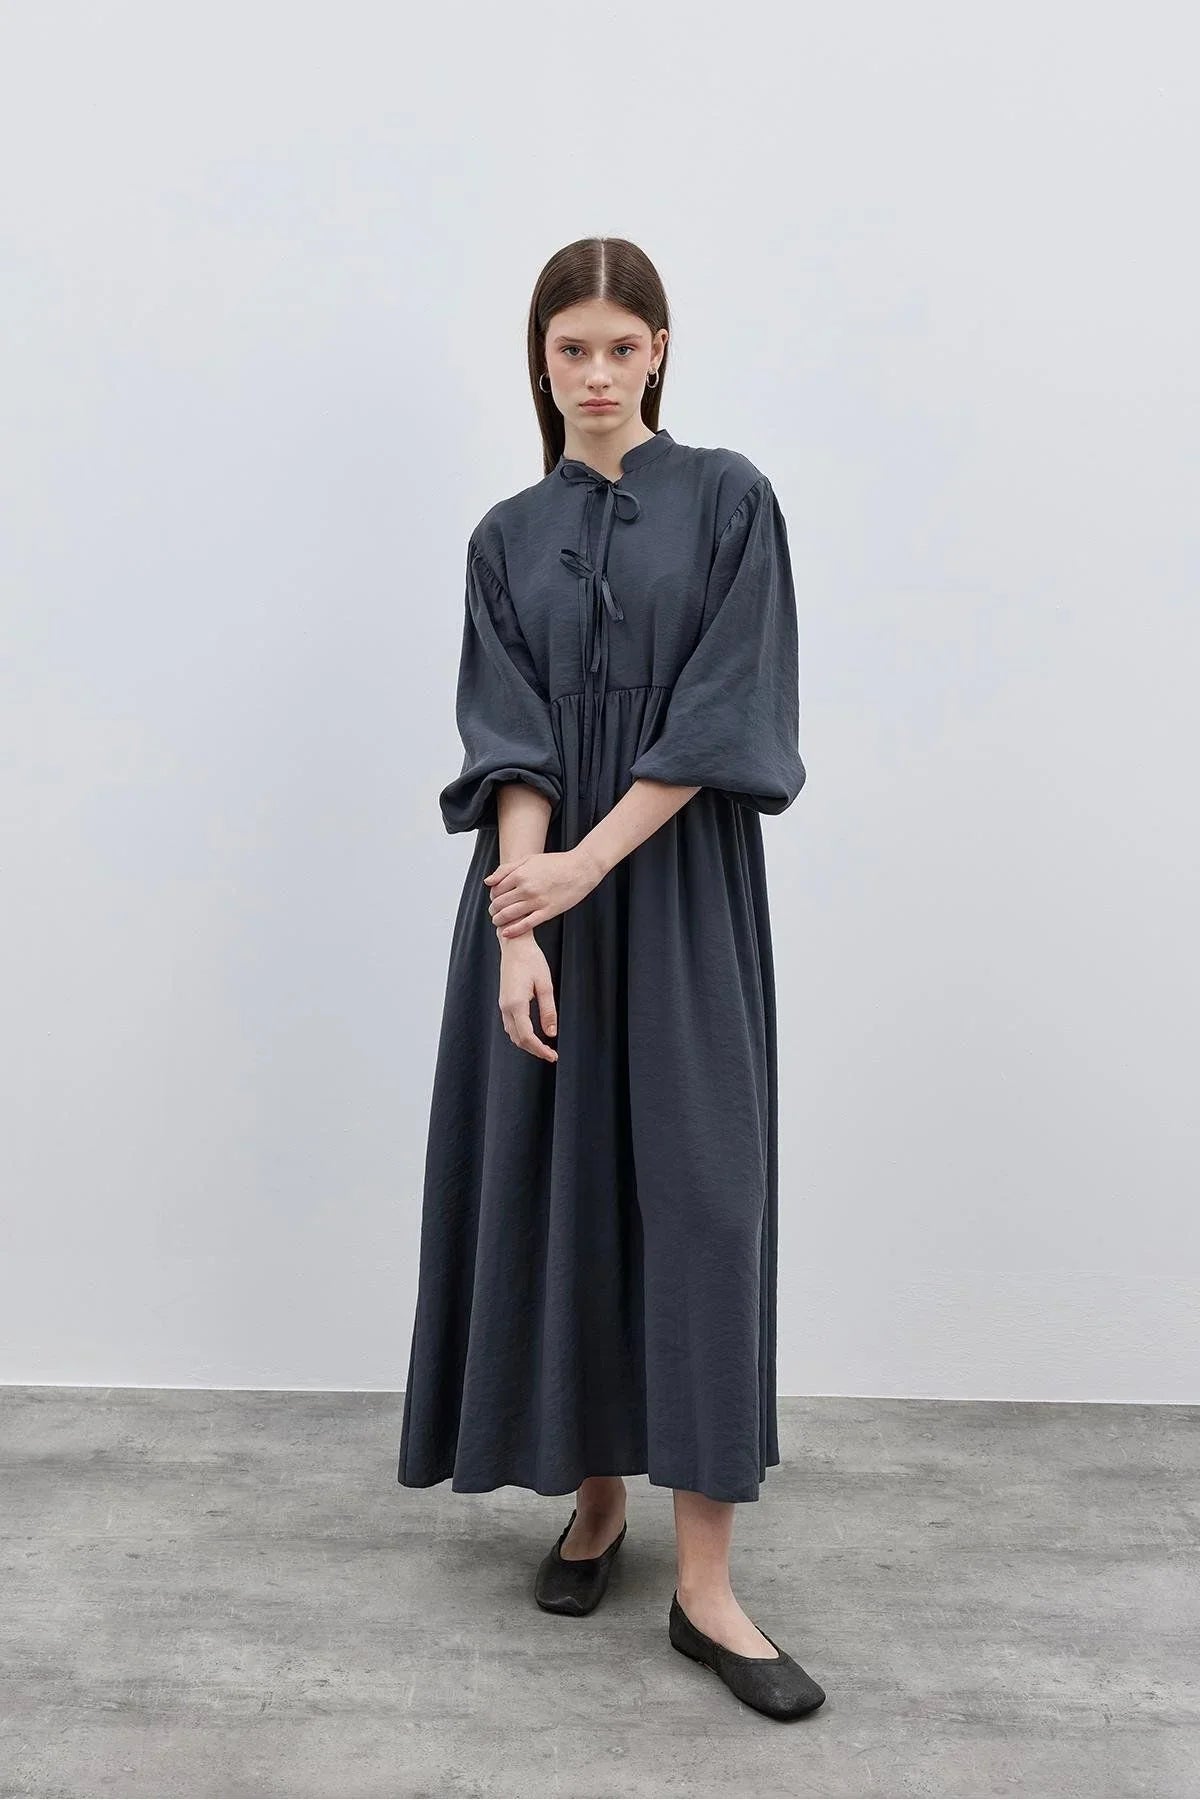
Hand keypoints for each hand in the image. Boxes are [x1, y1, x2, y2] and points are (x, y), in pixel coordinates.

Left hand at [484, 845, 604, 937]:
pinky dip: (514, 930)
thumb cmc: (556, 863)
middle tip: (493, 912)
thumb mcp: (529, 859)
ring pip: (510, 915)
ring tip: (498, 921)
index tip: (494, 899)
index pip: (496, 890)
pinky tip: (507, 933)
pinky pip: (527, 924)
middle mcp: (526, 888)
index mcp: (520, 874)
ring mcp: (537, 901)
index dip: (492, 896)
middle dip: (493, 909)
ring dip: (499, 920)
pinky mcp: (548, 911)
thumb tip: (488, 882)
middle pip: (500, 903)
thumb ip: (506, 869)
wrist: (581, 869)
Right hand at [497, 935, 557, 1062]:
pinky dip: (521, 1034)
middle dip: (534, 1050)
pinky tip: (533, 1034)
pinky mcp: (504, 1001)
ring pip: (513, 1034)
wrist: (515, 945)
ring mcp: (503, 1004)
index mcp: (516, 1004)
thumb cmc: (531, 960)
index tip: (553, 1056)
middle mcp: (506, 1007)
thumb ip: (548, 1011)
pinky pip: (510, 1025)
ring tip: (544, 1047)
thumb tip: (552, 1033)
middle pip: (518, 1039)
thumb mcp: (545, 985)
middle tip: (551, 1054)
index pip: (527, 1036)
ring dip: (527, 1043)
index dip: (540, 1049)